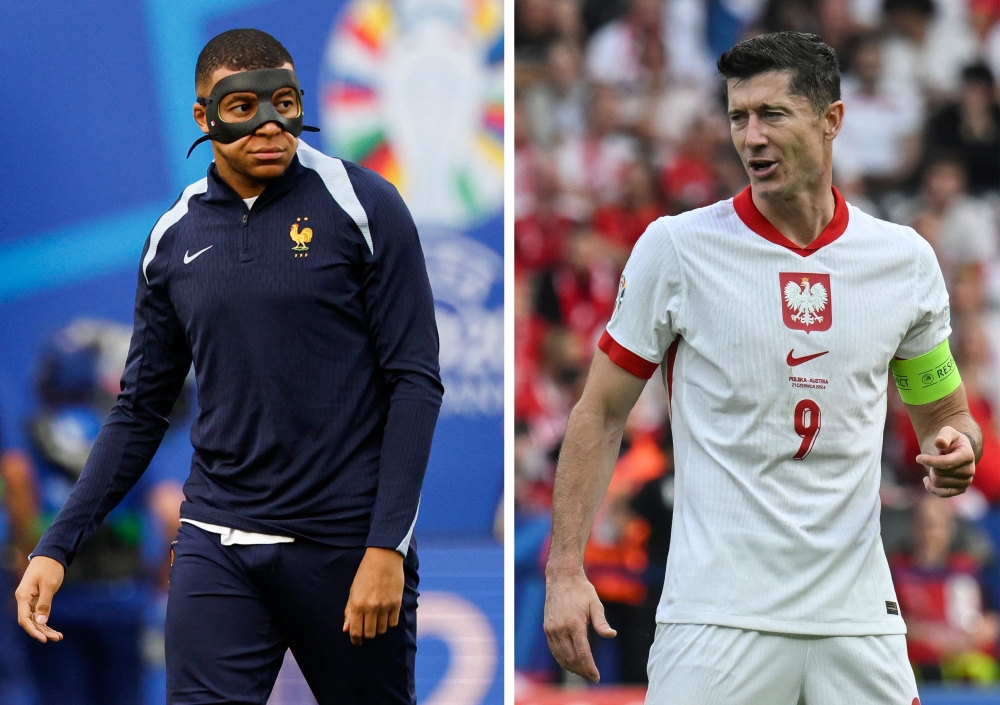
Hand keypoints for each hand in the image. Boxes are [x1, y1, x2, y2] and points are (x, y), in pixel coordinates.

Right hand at [14, 555, 64, 642]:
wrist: (51, 554)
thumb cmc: (50, 567)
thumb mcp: (49, 585)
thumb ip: (44, 604)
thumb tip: (40, 622)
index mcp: (23, 596)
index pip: (24, 619)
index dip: (33, 630)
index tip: (44, 639)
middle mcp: (24, 600)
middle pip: (30, 621)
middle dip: (42, 631)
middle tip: (57, 638)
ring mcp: (30, 599)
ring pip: (35, 619)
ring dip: (45, 628)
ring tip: (58, 637)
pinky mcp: (37, 598)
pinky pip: (39, 613)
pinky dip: (46, 621)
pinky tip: (54, 630)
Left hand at [343, 547, 403, 644]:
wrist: (384, 558)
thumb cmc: (365, 573)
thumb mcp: (353, 591)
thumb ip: (350, 611)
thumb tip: (346, 629)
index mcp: (358, 605)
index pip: (356, 632)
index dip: (356, 640)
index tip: (357, 641)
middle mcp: (371, 608)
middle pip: (370, 634)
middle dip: (367, 634)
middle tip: (367, 628)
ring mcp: (385, 606)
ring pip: (382, 630)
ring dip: (379, 627)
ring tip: (377, 619)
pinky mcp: (396, 603)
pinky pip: (393, 623)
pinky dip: (389, 622)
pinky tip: (386, 615)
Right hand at [543, 568, 615, 682]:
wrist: (561, 578)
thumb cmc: (581, 590)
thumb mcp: (595, 604)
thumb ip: (601, 622)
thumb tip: (611, 635)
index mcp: (575, 624)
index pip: (583, 653)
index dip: (590, 668)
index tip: (597, 677)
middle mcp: (561, 629)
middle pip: (571, 658)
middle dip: (582, 671)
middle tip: (592, 677)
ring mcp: (552, 629)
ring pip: (561, 657)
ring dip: (572, 668)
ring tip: (583, 672)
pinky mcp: (547, 628)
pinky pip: (554, 649)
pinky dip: (562, 659)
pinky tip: (570, 663)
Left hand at [917, 426, 975, 497]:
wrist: (957, 451)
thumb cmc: (950, 440)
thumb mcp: (947, 432)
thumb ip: (943, 436)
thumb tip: (939, 442)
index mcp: (968, 455)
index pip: (946, 463)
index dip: (930, 461)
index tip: (918, 458)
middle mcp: (970, 470)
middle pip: (939, 473)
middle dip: (931, 465)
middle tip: (934, 458)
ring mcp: (966, 481)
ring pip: (938, 483)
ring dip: (931, 474)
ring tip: (936, 466)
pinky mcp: (960, 489)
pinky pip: (942, 494)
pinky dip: (931, 488)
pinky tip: (926, 480)